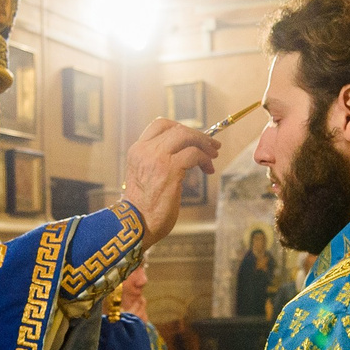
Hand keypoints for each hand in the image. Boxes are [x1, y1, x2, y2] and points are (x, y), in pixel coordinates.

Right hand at [118, 118, 218, 245]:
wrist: (136, 224)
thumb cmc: (143, 207)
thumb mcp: (145, 176)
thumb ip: (158, 162)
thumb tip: (183, 154)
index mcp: (137, 151)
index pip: (160, 125)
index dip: (181, 127)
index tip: (193, 138)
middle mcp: (145, 150)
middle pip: (176, 129)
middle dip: (198, 135)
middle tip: (212, 145)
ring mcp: (157, 158)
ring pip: (186, 136)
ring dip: (204, 144)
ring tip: (213, 155)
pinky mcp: (170, 170)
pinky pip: (193, 154)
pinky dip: (204, 159)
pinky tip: (208, 169)